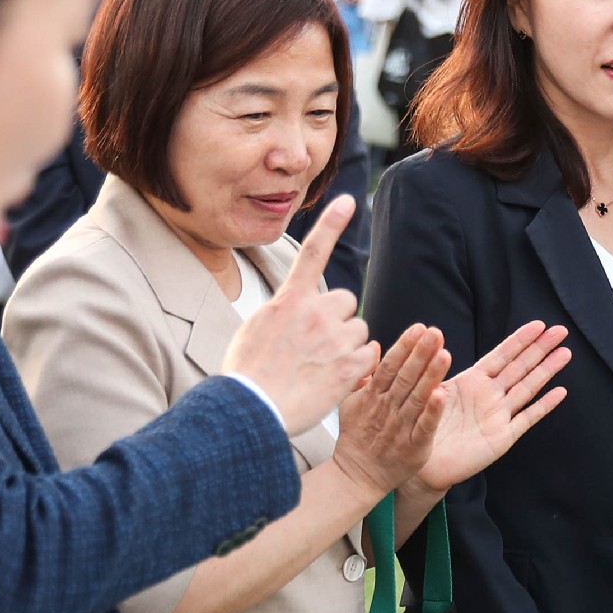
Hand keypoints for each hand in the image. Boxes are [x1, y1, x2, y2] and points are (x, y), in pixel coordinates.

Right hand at [221, 198, 378, 436]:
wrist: (251, 411)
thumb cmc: (246, 377)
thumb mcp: (254, 330)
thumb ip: (281, 313)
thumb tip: (291, 309)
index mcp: (288, 301)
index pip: (313, 252)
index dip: (332, 224)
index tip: (349, 201)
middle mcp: (314, 313)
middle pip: (345, 301)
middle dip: (337, 318)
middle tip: (316, 345)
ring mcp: (334, 339)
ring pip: (358, 329)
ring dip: (346, 344)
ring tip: (319, 367)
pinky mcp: (349, 366)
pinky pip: (367, 355)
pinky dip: (356, 367)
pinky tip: (332, 380)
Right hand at [331, 324, 450, 497]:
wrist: (357, 474)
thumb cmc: (357, 436)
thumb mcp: (351, 401)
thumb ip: (365, 373)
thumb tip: (376, 346)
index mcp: (372, 396)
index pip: (390, 366)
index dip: (405, 346)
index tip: (419, 328)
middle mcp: (386, 408)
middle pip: (405, 377)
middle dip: (421, 353)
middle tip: (436, 332)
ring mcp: (400, 427)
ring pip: (417, 397)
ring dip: (431, 375)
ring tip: (445, 354)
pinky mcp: (413, 446)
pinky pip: (424, 427)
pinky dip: (432, 412)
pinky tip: (441, 395)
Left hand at [417, 321, 570, 491]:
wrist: (425, 465)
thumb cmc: (424, 427)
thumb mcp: (428, 393)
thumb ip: (436, 372)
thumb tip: (438, 345)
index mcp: (473, 382)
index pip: (501, 355)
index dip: (520, 340)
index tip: (538, 324)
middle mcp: (490, 396)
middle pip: (520, 367)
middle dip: (540, 348)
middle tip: (561, 330)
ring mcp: (498, 416)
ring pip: (528, 387)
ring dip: (547, 370)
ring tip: (565, 353)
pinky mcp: (502, 437)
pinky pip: (527, 418)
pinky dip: (544, 405)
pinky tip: (560, 392)